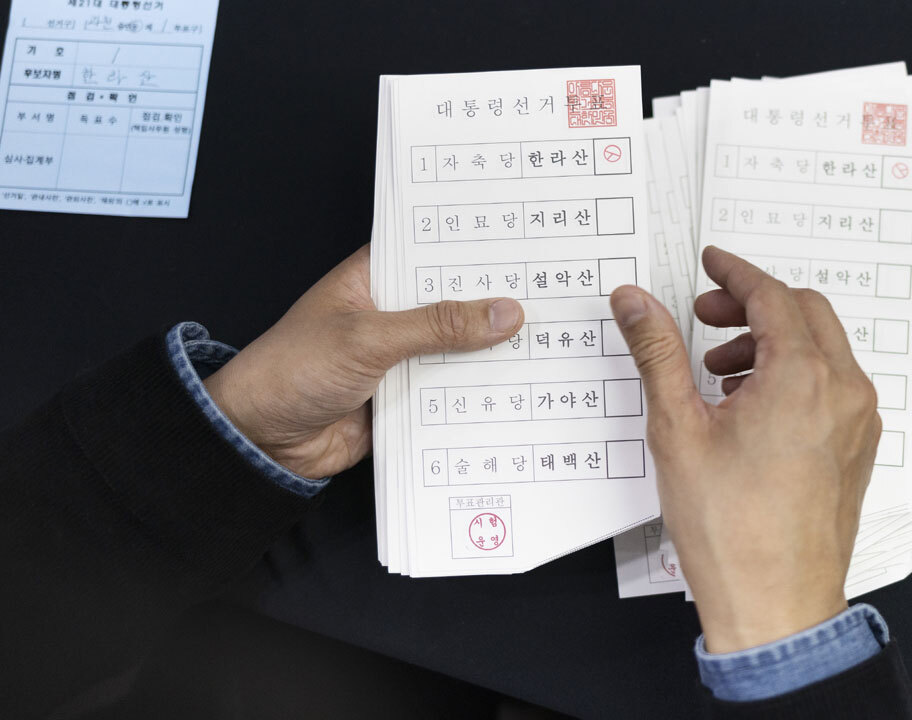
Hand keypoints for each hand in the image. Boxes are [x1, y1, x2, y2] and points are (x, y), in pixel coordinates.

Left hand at [204, 244, 524, 478]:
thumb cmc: (292, 371)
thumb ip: (438, 326)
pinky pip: (451, 391)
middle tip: (553, 296)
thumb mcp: (368, 338)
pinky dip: (477, 392)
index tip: (529, 243)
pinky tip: (518, 389)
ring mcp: (400, 356)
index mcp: (374, 278)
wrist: (262, 440)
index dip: (477, 249)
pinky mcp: (405, 396)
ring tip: (550, 341)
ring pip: (458, 349)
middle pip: (454, 303)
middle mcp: (391, 313)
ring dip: (491, 352)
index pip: (434, 252)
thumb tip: (503, 313)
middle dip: (495, 305)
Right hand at [609, 246, 880, 653]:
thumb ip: (656, 353)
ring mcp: (858, 421)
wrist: (775, 604)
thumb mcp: (678, 429)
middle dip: (751, 306)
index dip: (734, 273)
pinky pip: (832, 384)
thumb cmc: (730, 530)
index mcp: (803, 378)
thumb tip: (634, 302)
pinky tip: (748, 405)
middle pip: (804, 312)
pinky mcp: (858, 447)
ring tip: (717, 374)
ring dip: (770, 342)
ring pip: (821, 348)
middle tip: (703, 320)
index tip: (710, 264)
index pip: (770, 296)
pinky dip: (793, 373)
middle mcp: (844, 392)